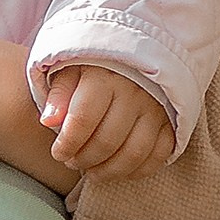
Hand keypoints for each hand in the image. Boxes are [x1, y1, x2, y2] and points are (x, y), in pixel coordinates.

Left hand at [39, 65, 174, 178]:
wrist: (139, 49)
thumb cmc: (97, 65)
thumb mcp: (70, 69)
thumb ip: (59, 95)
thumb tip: (48, 121)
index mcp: (104, 77)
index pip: (82, 120)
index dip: (66, 144)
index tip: (58, 153)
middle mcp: (134, 92)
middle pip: (107, 141)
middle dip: (84, 160)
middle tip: (73, 162)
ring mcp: (156, 108)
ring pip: (133, 153)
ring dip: (109, 170)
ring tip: (92, 171)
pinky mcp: (171, 120)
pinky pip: (159, 154)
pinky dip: (138, 169)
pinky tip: (120, 170)